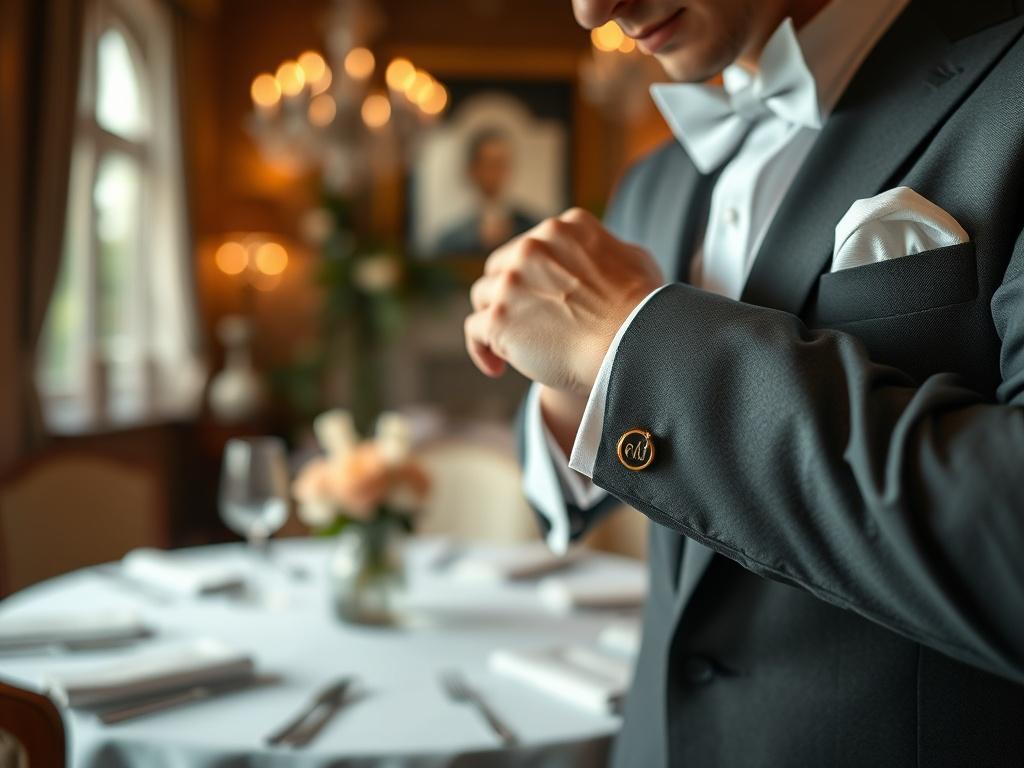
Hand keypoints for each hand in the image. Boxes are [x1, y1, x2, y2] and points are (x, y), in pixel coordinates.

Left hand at [465, 207, 663, 394]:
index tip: (539, 301)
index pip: (529, 248)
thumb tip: (604, 258)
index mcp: (563, 229)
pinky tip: (496, 368)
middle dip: (506, 294)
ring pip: (483, 297)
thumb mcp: (634, 261)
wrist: (633, 342)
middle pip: (499, 268)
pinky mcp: (499, 318)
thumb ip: (608, 252)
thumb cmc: (644, 309)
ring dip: (494, 319)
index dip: (529, 276)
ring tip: (510, 348)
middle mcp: (532, 247)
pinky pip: (474, 331)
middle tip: (521, 323)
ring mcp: (512, 282)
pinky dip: (481, 350)